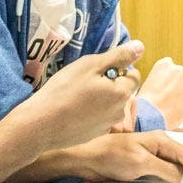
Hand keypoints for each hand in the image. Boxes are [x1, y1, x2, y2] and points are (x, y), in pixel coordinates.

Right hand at [9, 41, 144, 151]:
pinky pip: (99, 118)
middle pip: (122, 91)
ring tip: (77, 96)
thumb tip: (140, 46)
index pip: (134, 75)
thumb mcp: (90, 65)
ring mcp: (107, 126)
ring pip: (110, 105)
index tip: (96, 70)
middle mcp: (120, 112)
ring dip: (100, 98)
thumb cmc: (64, 90)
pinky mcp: (95, 135)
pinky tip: (73, 111)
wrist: (42, 124)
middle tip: (84, 82)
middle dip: (109, 84)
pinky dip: (91, 113)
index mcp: (122, 93)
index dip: (117, 69)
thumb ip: (118, 56)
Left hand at [59, 131, 182, 182]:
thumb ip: (166, 169)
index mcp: (161, 140)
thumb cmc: (109, 153)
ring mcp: (150, 158)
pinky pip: (159, 178)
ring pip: (171, 173)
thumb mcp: (142, 162)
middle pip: (181, 164)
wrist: (87, 159)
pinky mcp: (142, 169)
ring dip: (173, 181)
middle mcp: (158, 148)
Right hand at [137, 57, 182, 129]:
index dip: (169, 80)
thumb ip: (161, 78)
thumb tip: (168, 84)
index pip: (172, 67)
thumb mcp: (148, 83)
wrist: (148, 118)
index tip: (165, 88)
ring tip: (173, 107)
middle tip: (170, 99)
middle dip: (178, 87)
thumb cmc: (144, 104)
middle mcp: (179, 70)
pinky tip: (181, 111)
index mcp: (165, 64)